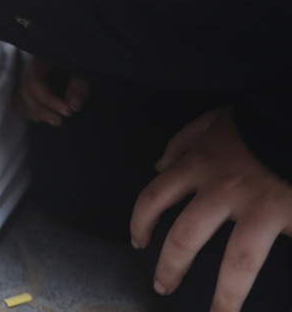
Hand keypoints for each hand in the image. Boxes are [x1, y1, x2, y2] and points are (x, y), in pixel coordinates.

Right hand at [13, 55, 89, 125]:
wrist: (86, 49)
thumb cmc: (85, 54)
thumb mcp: (86, 65)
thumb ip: (80, 83)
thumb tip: (74, 105)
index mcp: (40, 57)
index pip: (33, 80)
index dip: (47, 99)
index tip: (67, 111)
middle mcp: (32, 66)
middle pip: (25, 90)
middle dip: (40, 109)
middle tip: (59, 121)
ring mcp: (32, 75)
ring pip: (21, 95)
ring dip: (34, 111)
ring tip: (54, 121)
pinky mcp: (36, 84)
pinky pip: (23, 99)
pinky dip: (30, 110)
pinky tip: (45, 118)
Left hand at [131, 107, 291, 311]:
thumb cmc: (253, 123)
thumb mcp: (210, 121)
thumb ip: (180, 142)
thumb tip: (157, 166)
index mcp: (198, 165)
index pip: (153, 199)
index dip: (140, 224)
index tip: (138, 242)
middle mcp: (222, 189)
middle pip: (185, 239)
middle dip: (169, 268)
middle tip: (162, 287)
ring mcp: (258, 208)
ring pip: (236, 264)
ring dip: (225, 297)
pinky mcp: (288, 218)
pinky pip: (284, 254)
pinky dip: (278, 281)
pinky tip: (273, 304)